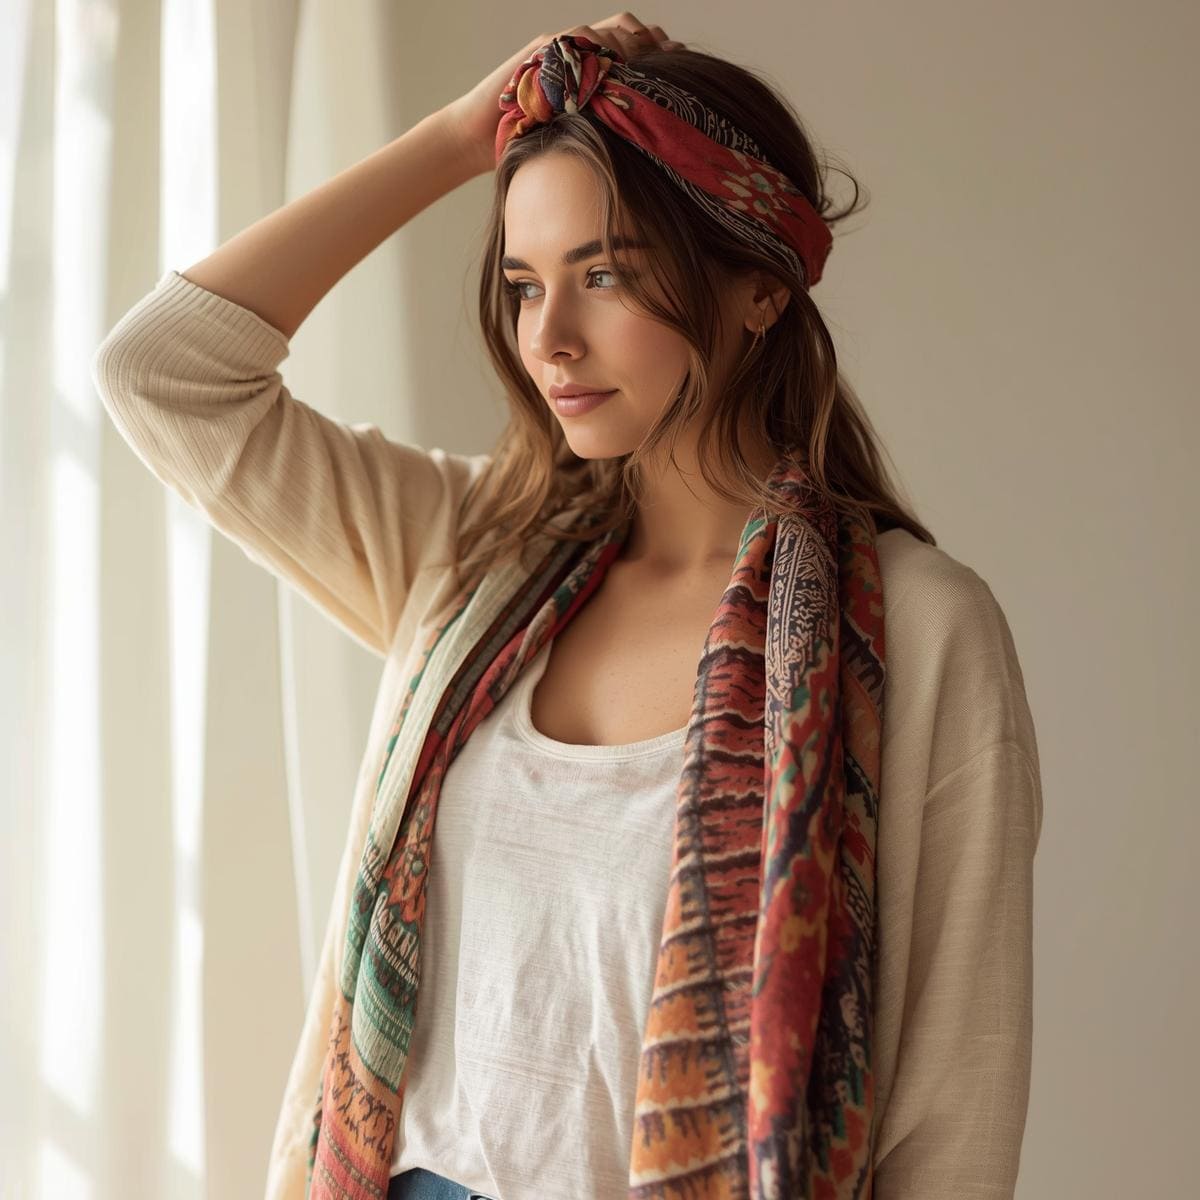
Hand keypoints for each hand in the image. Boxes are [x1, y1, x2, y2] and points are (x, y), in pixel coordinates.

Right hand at [442, 12, 683, 177]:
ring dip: (629, 46)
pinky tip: (614, 70)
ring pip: (605, 31)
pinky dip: (597, 50)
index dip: (660, 50)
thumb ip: (604, 128)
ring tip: (647, 68)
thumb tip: (647, 146)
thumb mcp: (576, 137)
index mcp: (591, 71)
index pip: (635, 44)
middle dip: (654, 43)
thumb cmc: (527, 144)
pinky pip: (576, 41)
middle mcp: (578, 54)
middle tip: (674, 60)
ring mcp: (559, 51)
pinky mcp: (540, 53)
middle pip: (627, 30)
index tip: (684, 63)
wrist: (477, 138)